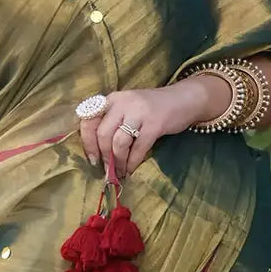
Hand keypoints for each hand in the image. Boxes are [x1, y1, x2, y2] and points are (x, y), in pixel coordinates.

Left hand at [79, 81, 220, 179]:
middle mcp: (123, 102)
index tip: (92, 159)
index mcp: (112, 99)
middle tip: (107, 170)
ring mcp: (139, 112)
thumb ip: (112, 122)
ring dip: (118, 162)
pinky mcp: (155, 124)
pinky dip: (132, 163)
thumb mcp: (127, 108)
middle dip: (104, 156)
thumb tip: (98, 153)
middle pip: (103, 134)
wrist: (183, 99)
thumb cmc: (151, 108)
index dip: (87, 142)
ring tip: (120, 172)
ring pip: (119, 142)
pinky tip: (131, 170)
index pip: (89, 119)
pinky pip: (138, 148)